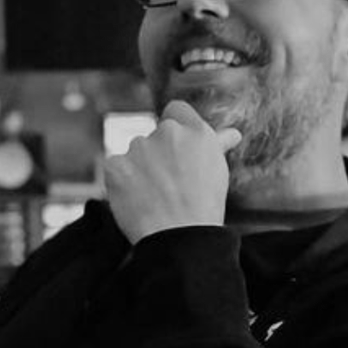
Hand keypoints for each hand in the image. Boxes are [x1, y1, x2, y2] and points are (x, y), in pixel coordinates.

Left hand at [104, 100, 241, 243]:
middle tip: (169, 185)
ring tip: (154, 197)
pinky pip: (117, 168)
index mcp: (195, 130)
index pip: (176, 110)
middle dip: (158, 155)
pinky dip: (122, 181)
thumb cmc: (204, 207)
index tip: (176, 148)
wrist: (180, 238)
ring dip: (140, 168)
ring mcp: (139, 147)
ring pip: (136, 152)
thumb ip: (218, 145)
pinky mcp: (116, 164)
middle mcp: (167, 132)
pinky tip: (136, 199)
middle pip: (155, 136)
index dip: (175, 126)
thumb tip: (232, 134)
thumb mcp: (217, 171)